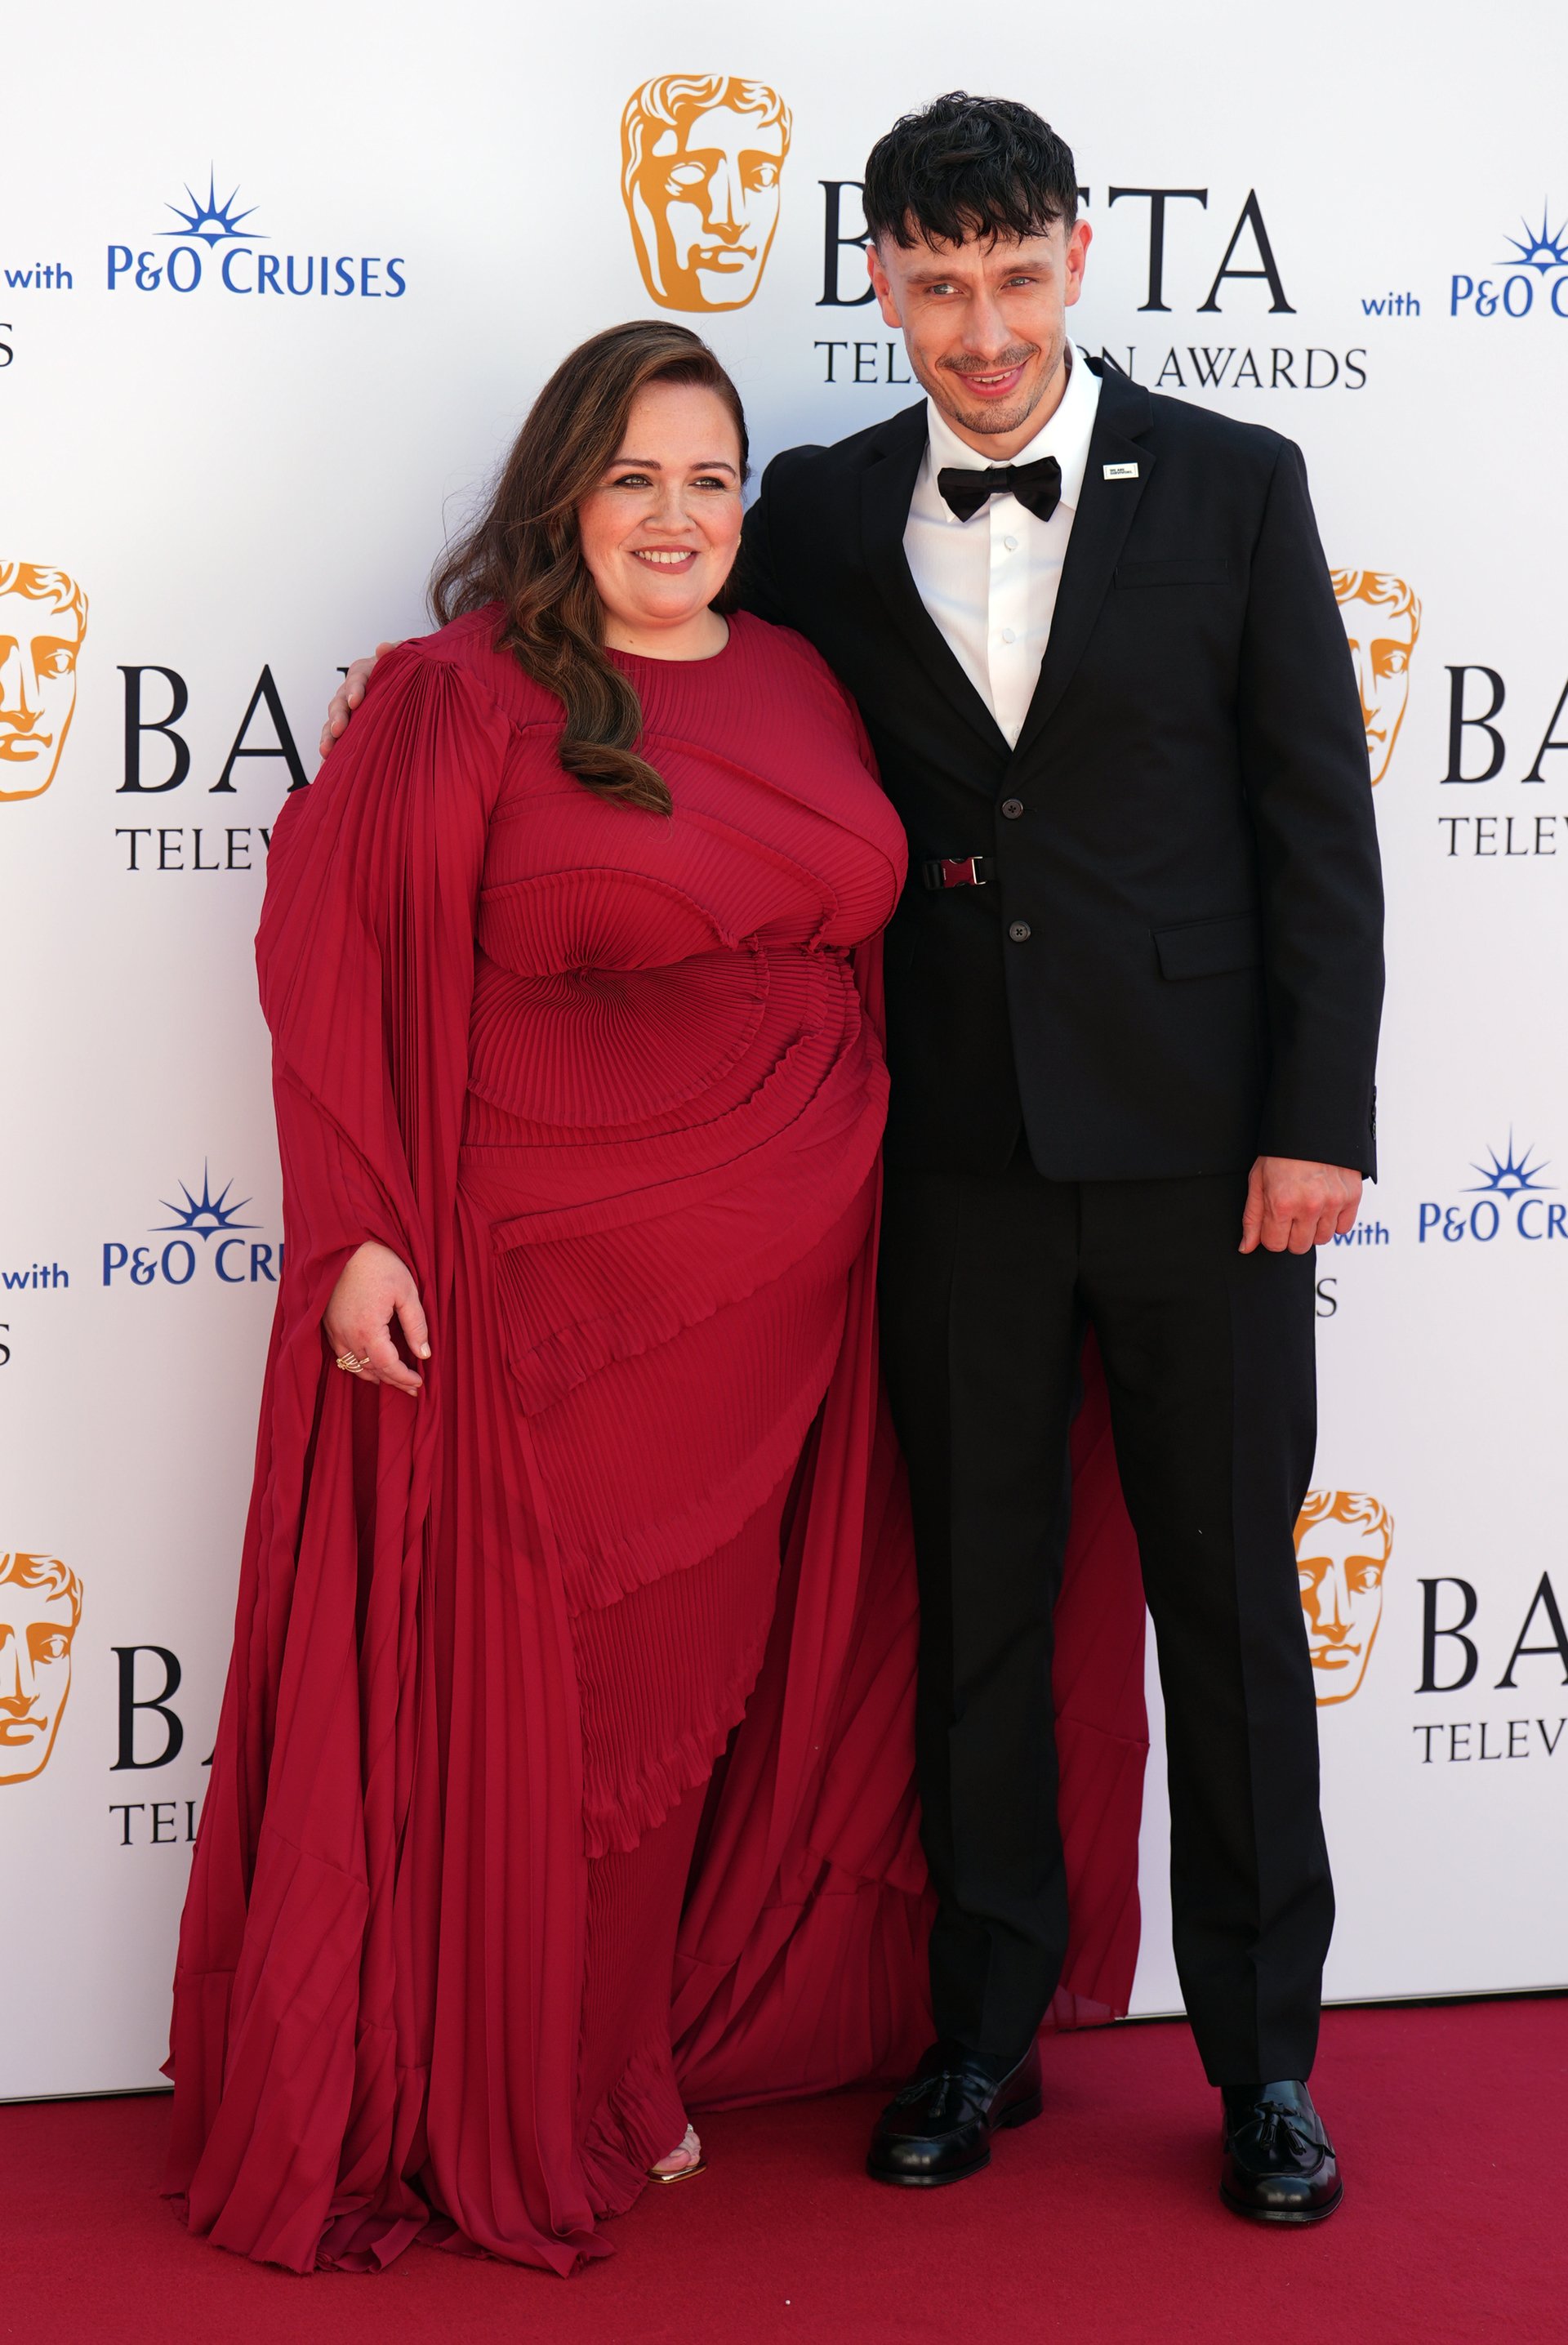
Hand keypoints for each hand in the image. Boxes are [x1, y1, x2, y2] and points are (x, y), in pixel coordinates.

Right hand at [319, 642, 397, 757]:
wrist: (408, 687)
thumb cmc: (405, 671)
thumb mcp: (405, 657)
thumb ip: (397, 652)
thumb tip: (383, 648)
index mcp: (363, 673)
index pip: (356, 678)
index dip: (355, 689)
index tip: (356, 702)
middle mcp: (349, 692)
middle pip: (338, 703)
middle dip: (337, 717)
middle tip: (338, 730)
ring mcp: (346, 713)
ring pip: (331, 724)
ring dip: (328, 737)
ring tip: (326, 752)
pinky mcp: (347, 732)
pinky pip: (336, 743)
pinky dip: (330, 755)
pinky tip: (325, 769)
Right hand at [323, 1241, 429, 1395]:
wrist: (347, 1245)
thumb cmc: (379, 1264)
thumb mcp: (407, 1292)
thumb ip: (416, 1325)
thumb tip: (424, 1354)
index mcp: (368, 1329)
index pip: (388, 1366)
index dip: (404, 1378)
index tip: (419, 1383)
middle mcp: (347, 1335)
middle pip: (372, 1370)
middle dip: (394, 1381)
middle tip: (412, 1388)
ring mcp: (334, 1331)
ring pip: (354, 1366)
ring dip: (375, 1376)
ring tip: (393, 1379)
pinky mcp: (327, 1324)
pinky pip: (341, 1355)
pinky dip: (357, 1365)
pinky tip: (370, 1364)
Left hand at [1239, 1157, 1362, 1254]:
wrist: (1311, 1125)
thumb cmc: (1281, 1152)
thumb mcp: (1257, 1181)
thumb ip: (1252, 1217)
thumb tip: (1246, 1247)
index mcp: (1281, 1203)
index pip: (1275, 1244)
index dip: (1272, 1235)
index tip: (1274, 1222)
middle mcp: (1308, 1206)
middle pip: (1299, 1247)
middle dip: (1292, 1235)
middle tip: (1291, 1214)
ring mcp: (1333, 1202)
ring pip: (1322, 1239)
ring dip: (1313, 1228)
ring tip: (1308, 1207)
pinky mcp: (1352, 1197)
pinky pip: (1343, 1228)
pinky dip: (1334, 1221)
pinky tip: (1325, 1205)